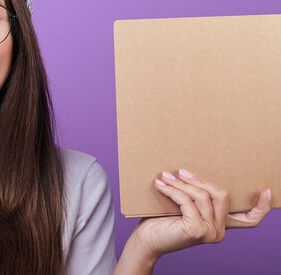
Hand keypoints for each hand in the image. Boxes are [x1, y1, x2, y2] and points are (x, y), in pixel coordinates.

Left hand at [133, 169, 271, 259]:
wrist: (146, 241)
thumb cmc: (162, 222)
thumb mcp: (184, 208)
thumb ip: (196, 199)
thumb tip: (194, 172)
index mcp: (221, 226)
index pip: (249, 220)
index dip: (261, 207)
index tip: (267, 191)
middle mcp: (220, 232)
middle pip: (222, 196)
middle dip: (200, 180)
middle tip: (180, 171)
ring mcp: (210, 232)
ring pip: (202, 197)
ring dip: (181, 184)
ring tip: (165, 176)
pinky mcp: (196, 230)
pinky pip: (187, 202)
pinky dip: (173, 191)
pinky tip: (160, 185)